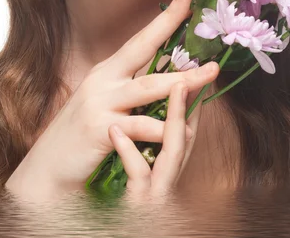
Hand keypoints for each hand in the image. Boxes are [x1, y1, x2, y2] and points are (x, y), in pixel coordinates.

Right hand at [4, 0, 218, 204]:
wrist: (47, 170)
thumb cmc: (84, 135)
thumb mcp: (106, 102)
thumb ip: (132, 88)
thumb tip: (172, 78)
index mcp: (108, 70)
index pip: (142, 38)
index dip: (166, 17)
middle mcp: (103, 79)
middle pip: (143, 48)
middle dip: (171, 27)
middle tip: (197, 8)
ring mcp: (100, 102)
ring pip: (148, 87)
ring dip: (183, 82)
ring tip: (210, 75)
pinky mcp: (98, 129)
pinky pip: (138, 128)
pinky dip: (161, 130)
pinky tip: (178, 131)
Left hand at [108, 79, 201, 203]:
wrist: (94, 226)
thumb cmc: (118, 196)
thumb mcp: (142, 164)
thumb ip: (151, 136)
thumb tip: (158, 97)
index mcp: (167, 165)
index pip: (188, 126)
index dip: (194, 97)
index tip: (195, 67)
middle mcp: (167, 177)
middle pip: (187, 136)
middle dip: (193, 101)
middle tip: (193, 69)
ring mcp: (156, 192)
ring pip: (173, 153)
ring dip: (174, 119)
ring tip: (175, 87)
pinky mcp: (140, 206)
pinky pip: (139, 177)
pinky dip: (130, 152)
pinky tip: (116, 131)